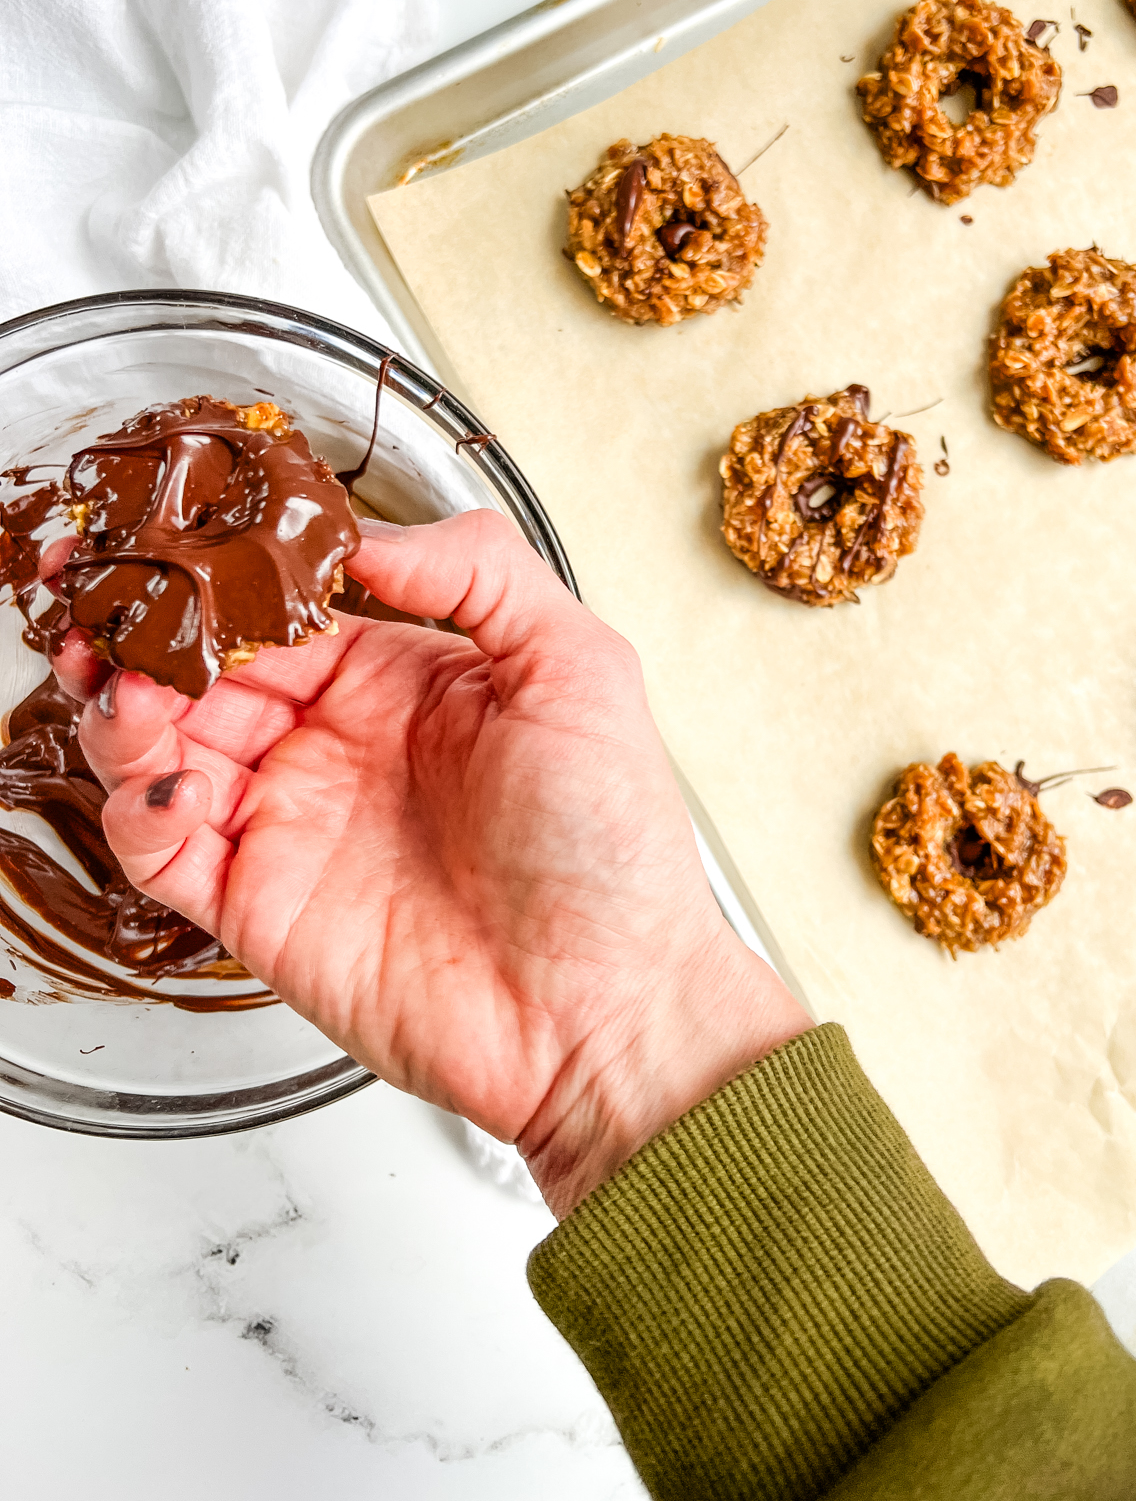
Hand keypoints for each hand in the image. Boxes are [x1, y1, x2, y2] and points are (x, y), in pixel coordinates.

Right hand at [64, 511, 809, 1212]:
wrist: (605, 1008)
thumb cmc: (612, 850)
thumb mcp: (579, 669)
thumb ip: (483, 573)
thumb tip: (368, 537)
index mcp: (403, 681)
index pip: (285, 610)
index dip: (231, 582)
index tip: (188, 549)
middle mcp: (338, 746)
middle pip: (209, 673)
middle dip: (153, 637)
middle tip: (112, 609)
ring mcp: (295, 824)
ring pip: (168, 751)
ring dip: (130, 712)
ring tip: (127, 689)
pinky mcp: (260, 906)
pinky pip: (166, 849)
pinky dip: (140, 810)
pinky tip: (166, 784)